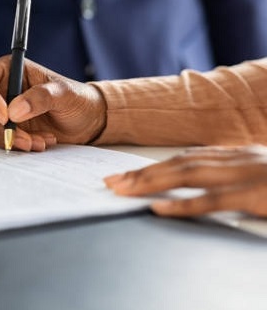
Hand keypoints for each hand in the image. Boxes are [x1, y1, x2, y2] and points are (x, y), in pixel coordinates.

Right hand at [0, 55, 106, 150]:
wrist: (87, 121)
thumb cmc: (77, 99)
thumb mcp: (64, 94)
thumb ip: (41, 97)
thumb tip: (14, 111)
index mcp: (9, 70)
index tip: (4, 116)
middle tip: (22, 137)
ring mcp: (0, 111)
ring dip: (9, 139)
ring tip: (37, 141)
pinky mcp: (4, 130)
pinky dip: (15, 145)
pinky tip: (38, 142)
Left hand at [105, 145, 266, 216]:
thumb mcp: (264, 177)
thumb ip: (235, 180)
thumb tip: (205, 188)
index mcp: (240, 156)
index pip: (187, 158)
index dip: (155, 166)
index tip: (127, 174)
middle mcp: (240, 159)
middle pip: (180, 163)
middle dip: (143, 173)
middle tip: (112, 182)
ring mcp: (248, 175)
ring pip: (189, 175)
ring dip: (151, 182)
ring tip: (123, 190)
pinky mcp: (258, 195)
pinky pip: (213, 200)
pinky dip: (183, 204)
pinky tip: (158, 208)